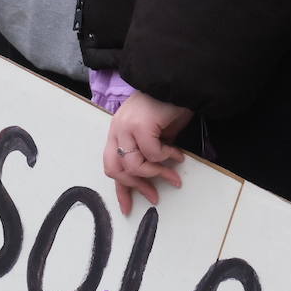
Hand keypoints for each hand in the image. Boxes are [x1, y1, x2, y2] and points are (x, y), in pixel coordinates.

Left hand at [103, 91, 192, 214]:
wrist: (179, 83)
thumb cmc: (169, 107)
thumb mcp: (155, 136)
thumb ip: (148, 154)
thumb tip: (151, 178)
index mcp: (117, 132)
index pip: (111, 166)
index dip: (120, 190)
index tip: (128, 208)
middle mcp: (117, 129)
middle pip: (116, 170)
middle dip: (137, 186)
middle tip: (154, 196)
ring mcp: (126, 126)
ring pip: (134, 166)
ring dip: (156, 173)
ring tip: (173, 174)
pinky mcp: (140, 125)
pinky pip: (152, 154)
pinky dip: (167, 157)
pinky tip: (178, 154)